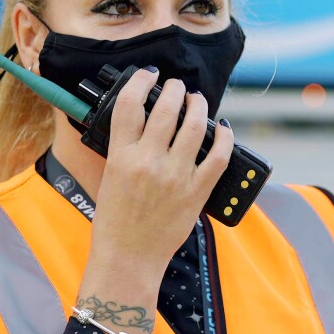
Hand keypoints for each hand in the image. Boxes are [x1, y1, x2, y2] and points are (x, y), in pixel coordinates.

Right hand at [75, 68, 233, 333]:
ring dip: (197, 106)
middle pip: (166, 108)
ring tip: (197, 101)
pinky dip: (223, 138)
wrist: (128, 258)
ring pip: (194, 126)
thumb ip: (125, 148)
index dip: (140, 81)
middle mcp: (148, 162)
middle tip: (177, 87)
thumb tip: (142, 121)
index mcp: (121, 156)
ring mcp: (175, 176)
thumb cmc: (115, 221)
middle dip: (174, 89)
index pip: (129, 104)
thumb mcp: (110, 177)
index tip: (149, 75)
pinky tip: (222, 129)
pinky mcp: (197, 192)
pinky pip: (218, 157)